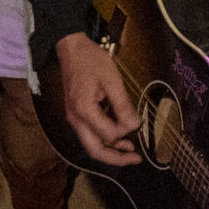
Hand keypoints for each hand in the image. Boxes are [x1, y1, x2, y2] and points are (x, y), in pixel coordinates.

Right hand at [53, 31, 139, 166]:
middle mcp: (76, 119)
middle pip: (95, 150)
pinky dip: (105, 139)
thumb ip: (122, 104)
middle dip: (116, 158)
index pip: (108, 134)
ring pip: (92, 144)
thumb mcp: (112, 80)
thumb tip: (134, 125)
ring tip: (130, 150)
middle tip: (135, 160)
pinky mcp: (77, 114)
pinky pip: (90, 134)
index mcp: (84, 110)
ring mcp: (75, 118)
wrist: (71, 49)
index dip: (125, 132)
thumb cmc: (91, 61)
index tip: (136, 121)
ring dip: (111, 150)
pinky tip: (119, 136)